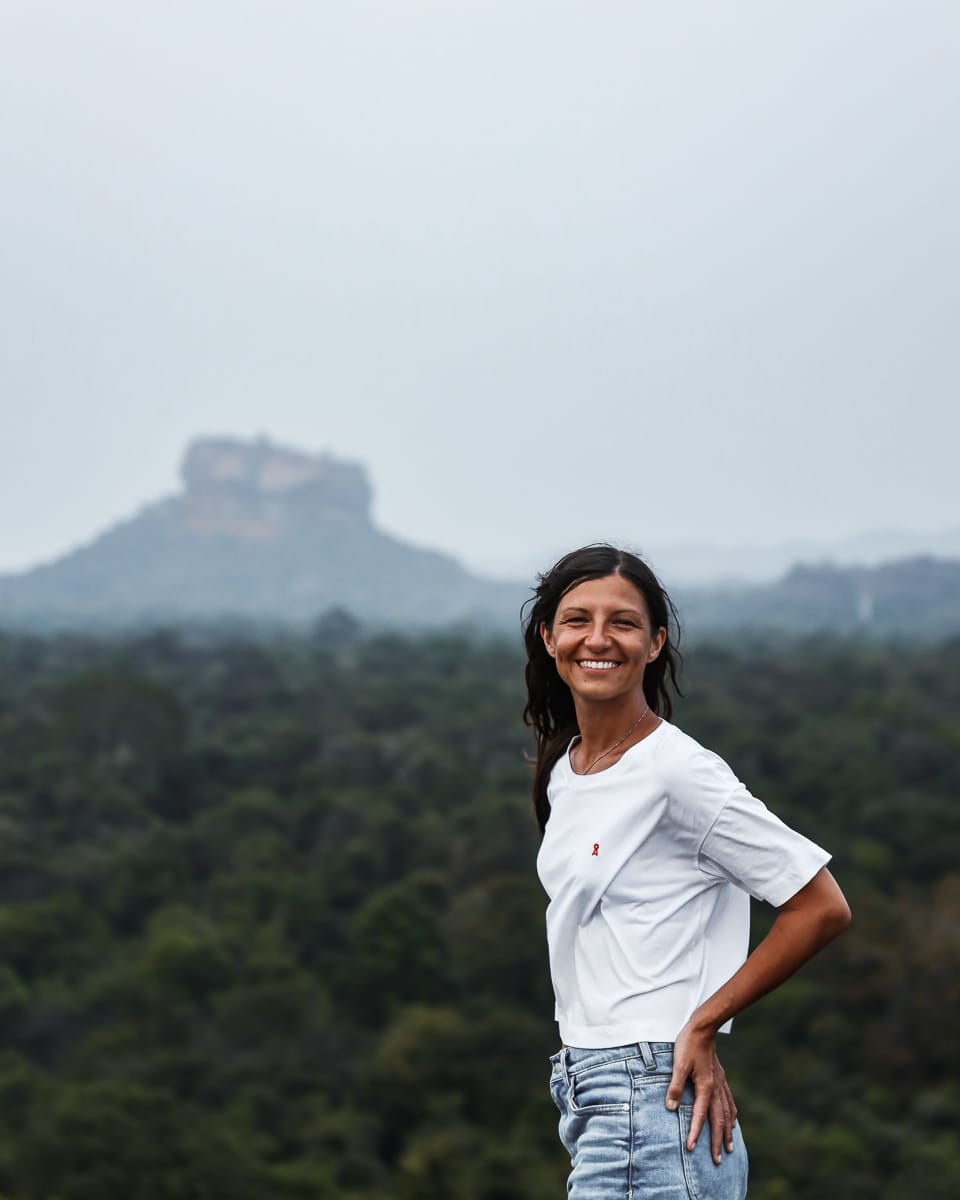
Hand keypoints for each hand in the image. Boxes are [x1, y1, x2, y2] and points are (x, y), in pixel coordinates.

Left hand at [665, 1023, 737, 1164]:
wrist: (702, 1028)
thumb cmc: (688, 1045)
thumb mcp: (678, 1065)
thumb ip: (675, 1087)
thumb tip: (671, 1109)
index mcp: (705, 1087)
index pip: (700, 1116)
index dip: (696, 1133)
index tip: (692, 1149)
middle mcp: (715, 1088)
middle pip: (718, 1120)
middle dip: (718, 1141)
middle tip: (718, 1160)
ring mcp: (720, 1083)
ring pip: (727, 1113)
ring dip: (728, 1132)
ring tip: (730, 1147)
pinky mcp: (720, 1078)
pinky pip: (729, 1101)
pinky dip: (732, 1114)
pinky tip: (733, 1120)